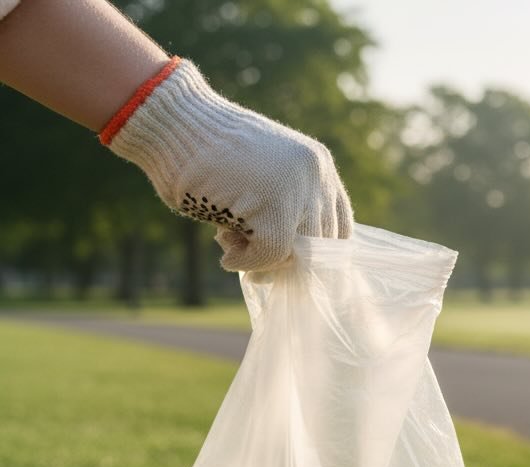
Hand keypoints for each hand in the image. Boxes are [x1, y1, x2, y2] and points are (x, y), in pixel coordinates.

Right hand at [104, 58, 352, 271]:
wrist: (172, 123)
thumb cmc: (205, 154)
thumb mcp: (261, 177)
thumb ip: (286, 209)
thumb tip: (293, 263)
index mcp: (318, 165)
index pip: (340, 225)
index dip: (317, 253)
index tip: (289, 263)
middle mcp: (317, 174)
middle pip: (323, 242)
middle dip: (288, 261)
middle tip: (251, 256)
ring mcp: (298, 188)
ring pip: (301, 252)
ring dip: (267, 261)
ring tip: (233, 247)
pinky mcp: (274, 206)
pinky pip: (273, 253)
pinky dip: (249, 263)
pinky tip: (228, 256)